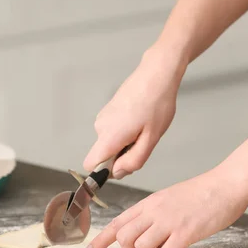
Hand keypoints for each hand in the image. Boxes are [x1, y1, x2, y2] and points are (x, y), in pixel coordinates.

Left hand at [82, 167, 247, 247]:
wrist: (226, 184)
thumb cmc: (200, 194)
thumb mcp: (168, 198)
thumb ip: (152, 214)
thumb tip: (140, 233)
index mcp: (148, 203)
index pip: (117, 223)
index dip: (100, 240)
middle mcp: (154, 211)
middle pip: (124, 238)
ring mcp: (169, 221)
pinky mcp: (185, 232)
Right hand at [83, 47, 186, 178]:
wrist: (156, 74)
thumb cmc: (157, 104)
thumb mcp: (151, 139)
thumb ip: (133, 161)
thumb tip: (117, 173)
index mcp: (109, 136)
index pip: (90, 165)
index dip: (105, 172)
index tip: (124, 164)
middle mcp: (100, 127)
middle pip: (103, 156)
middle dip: (121, 156)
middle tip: (143, 141)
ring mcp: (103, 118)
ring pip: (110, 144)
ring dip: (126, 143)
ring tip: (144, 127)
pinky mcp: (108, 111)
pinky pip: (113, 132)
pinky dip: (125, 132)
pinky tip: (140, 120)